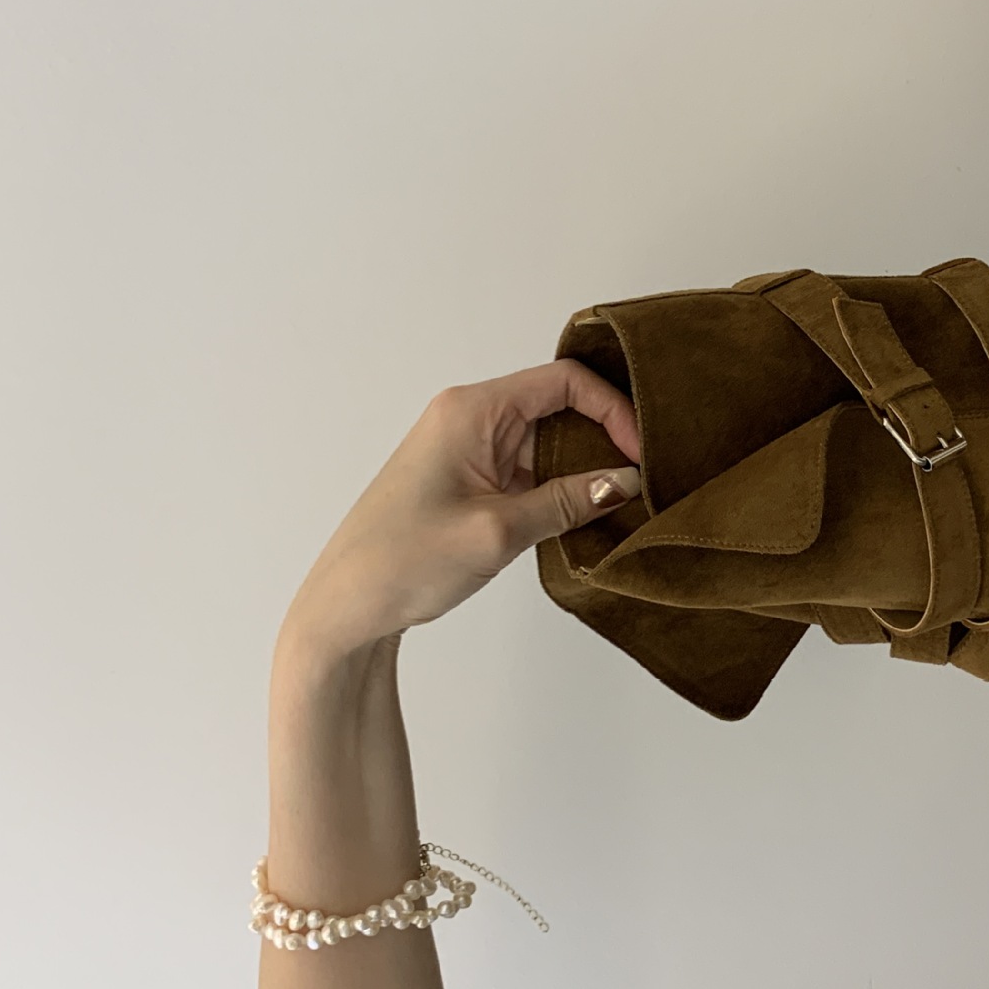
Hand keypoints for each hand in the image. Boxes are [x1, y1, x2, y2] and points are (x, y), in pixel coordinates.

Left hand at [280, 359, 642, 664]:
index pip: (562, 381)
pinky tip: (583, 515)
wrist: (346, 607)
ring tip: (620, 501)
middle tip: (642, 478)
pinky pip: (527, 468)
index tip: (641, 452)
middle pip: (557, 406)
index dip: (611, 409)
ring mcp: (467, 449)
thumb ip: (567, 501)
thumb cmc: (403, 561)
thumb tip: (624, 482)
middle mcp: (468, 417)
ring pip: (545, 440)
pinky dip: (558, 487)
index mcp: (470, 410)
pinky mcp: (468, 479)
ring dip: (582, 467)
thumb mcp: (498, 531)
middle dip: (603, 438)